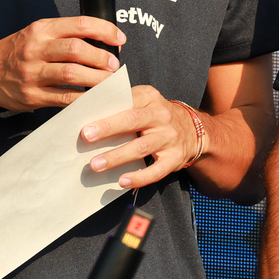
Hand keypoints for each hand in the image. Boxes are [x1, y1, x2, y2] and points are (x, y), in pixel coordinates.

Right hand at [0, 15, 125, 110]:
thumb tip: (102, 41)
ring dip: (97, 79)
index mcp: (41, 29)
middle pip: (78, 49)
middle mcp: (36, 49)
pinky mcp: (31, 96)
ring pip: (73, 74)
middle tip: (114, 65)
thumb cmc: (16, 51)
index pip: (80, 24)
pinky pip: (64, 98)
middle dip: (102, 57)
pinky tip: (94, 98)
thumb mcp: (36, 33)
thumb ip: (64, 34)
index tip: (119, 39)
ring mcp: (32, 73)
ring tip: (109, 81)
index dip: (105, 30)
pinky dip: (83, 98)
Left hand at [81, 85, 199, 188]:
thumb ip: (121, 104)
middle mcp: (161, 115)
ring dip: (117, 156)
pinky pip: (156, 170)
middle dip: (108, 129)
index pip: (127, 100)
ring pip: (141, 147)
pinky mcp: (175, 158)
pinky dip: (139, 177)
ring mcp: (169, 137)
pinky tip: (122, 181)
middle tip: (86, 137)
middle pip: (132, 120)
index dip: (107, 110)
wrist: (192, 130)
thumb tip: (86, 113)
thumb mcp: (143, 102)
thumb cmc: (155, 116)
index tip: (86, 119)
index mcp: (150, 97)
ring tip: (96, 165)